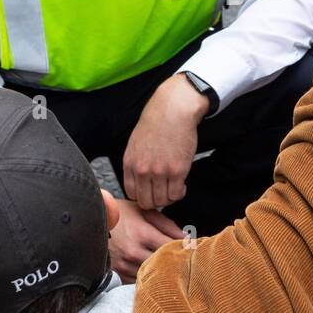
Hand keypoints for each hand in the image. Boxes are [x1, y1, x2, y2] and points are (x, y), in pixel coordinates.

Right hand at [108, 199, 184, 282]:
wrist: (89, 221)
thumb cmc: (119, 214)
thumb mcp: (143, 211)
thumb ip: (166, 224)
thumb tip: (186, 238)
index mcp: (142, 234)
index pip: (171, 248)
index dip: (184, 249)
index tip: (190, 250)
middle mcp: (133, 252)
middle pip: (163, 264)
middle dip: (175, 262)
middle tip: (184, 261)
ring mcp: (123, 264)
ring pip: (151, 275)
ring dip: (161, 271)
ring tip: (168, 265)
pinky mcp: (116, 273)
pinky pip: (137, 280)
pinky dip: (146, 276)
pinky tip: (150, 270)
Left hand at [123, 73, 208, 209]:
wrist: (173, 111)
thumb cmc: (156, 124)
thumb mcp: (135, 144)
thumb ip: (135, 164)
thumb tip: (139, 182)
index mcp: (130, 163)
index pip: (132, 194)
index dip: (142, 196)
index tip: (150, 192)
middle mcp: (143, 170)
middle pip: (146, 201)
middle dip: (155, 201)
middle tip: (163, 193)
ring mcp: (160, 172)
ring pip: (162, 200)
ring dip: (169, 198)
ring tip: (173, 187)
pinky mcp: (177, 171)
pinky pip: (176, 194)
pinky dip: (180, 193)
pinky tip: (181, 184)